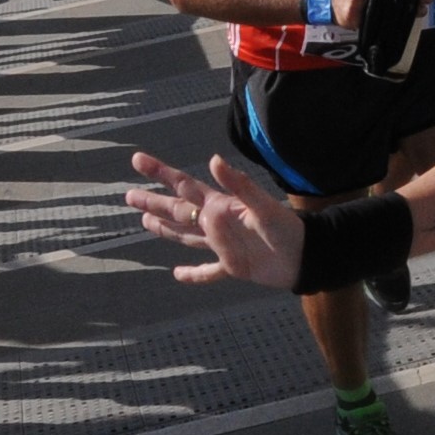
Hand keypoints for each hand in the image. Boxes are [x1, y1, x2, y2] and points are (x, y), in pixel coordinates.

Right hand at [127, 152, 303, 287]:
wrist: (305, 257)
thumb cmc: (286, 228)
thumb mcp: (261, 204)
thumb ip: (237, 185)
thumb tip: (213, 161)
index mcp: (221, 204)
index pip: (184, 186)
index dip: (161, 173)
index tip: (138, 160)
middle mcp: (217, 222)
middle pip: (178, 211)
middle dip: (154, 203)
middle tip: (129, 195)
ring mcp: (223, 245)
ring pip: (187, 236)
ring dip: (166, 229)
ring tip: (144, 221)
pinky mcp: (232, 267)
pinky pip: (208, 271)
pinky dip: (193, 274)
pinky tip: (177, 275)